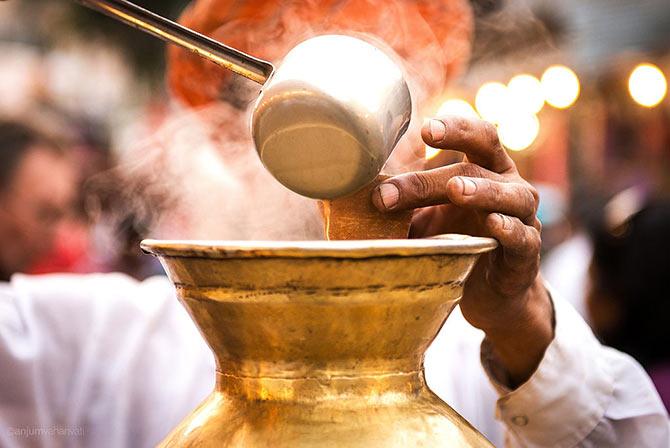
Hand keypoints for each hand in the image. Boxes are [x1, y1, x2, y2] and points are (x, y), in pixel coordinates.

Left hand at [372, 116, 553, 386]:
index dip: (456, 128)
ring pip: (511, 196)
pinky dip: (509, 230)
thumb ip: (397, 201)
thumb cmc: (456, 243)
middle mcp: (508, 186)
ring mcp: (523, 218)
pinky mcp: (526, 254)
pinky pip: (523, 238)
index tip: (424, 128)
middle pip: (480, 165)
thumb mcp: (423, 218)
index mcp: (484, 170)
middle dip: (439, 169)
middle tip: (407, 170)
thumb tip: (336, 191)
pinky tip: (493, 226)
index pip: (477, 137)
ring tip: (458, 190)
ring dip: (483, 190)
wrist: (491, 293)